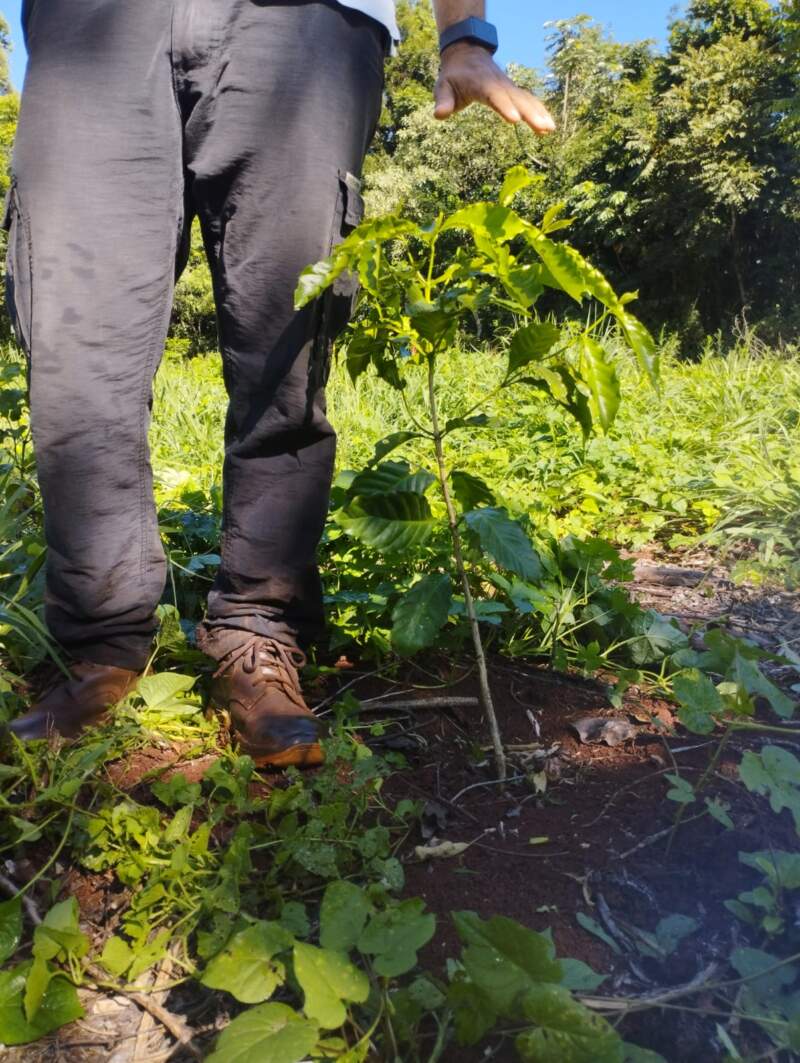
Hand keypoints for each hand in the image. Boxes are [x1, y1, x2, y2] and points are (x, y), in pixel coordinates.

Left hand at [434, 42, 554, 133]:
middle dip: (530, 113)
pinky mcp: (512, 91)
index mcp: (481, 83)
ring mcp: (508, 86)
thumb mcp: (443, 86)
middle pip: (516, 98)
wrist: (467, 54)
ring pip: (526, 99)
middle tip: (542, 128)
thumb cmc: (452, 75)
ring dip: (539, 113)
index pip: (494, 95)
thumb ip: (443, 100)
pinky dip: (539, 111)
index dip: (504, 106)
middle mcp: (498, 84)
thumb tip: (439, 115)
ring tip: (550, 129)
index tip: (514, 119)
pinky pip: (528, 100)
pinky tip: (549, 127)